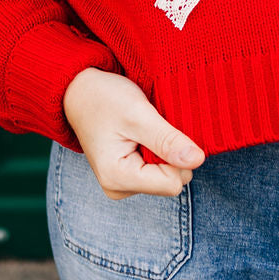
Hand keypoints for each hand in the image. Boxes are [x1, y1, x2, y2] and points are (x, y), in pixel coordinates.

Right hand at [62, 68, 205, 199]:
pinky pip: (158, 169)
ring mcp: (123, 184)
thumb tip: (198, 160)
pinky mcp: (128, 176)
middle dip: (170, 152)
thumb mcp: (138, 114)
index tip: (160, 129)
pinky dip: (157, 150)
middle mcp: (118, 188)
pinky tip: (143, 134)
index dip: (176, 155)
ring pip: (167, 175)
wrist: (80, 91)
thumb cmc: (104, 98)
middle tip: (151, 127)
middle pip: (172, 181)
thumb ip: (167, 139)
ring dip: (164, 149)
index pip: (172, 183)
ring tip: (144, 128)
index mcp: (117, 178)